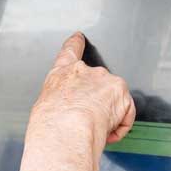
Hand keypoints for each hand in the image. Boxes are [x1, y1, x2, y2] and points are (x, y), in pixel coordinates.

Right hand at [29, 32, 135, 146]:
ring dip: (107, 116)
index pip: (70, 51)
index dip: (76, 43)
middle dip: (97, 103)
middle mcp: (84, 71)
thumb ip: (61, 102)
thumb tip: (66, 112)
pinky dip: (119, 125)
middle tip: (87, 122)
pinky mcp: (120, 92)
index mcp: (62, 74)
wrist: (66, 131)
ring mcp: (104, 80)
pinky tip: (107, 133)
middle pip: (97, 83)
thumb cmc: (51, 125)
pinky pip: (125, 112)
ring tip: (94, 129)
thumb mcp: (45, 109)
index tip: (79, 37)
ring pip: (113, 99)